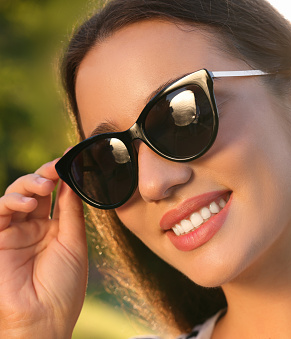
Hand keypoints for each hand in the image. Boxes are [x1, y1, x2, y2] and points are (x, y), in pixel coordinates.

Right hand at [0, 160, 86, 338]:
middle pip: (35, 191)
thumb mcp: (73, 243)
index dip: (62, 177)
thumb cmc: (64, 286)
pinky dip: (11, 203)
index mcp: (54, 228)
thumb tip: (74, 181)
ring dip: (28, 184)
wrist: (44, 319)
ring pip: (15, 197)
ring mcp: (14, 233)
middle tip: (57, 167)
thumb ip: (70, 212)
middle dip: (45, 175)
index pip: (56, 195)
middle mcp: (33, 228)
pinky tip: (27, 204)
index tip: (71, 159)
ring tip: (44, 186)